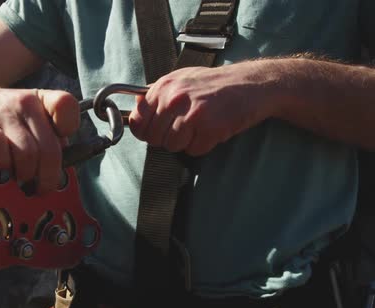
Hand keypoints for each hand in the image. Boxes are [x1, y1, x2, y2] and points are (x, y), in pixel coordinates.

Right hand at [0, 79, 79, 193]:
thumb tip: (59, 170)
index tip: (59, 148)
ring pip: (28, 154)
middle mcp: (26, 102)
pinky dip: (3, 165)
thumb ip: (49, 138)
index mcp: (43, 99)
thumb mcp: (31, 118)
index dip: (68, 131)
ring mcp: (3, 113)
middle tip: (40, 187)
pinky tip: (1, 167)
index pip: (67, 106)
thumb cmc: (4, 116)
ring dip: (26, 174)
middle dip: (48, 176)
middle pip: (50, 148)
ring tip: (20, 179)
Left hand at [129, 62, 276, 155]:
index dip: (146, 132)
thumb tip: (136, 109)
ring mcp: (192, 113)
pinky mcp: (209, 127)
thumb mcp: (181, 79)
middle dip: (168, 138)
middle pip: (154, 138)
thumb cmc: (215, 84)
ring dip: (186, 143)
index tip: (155, 132)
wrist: (251, 84)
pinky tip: (212, 130)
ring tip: (200, 127)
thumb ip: (157, 94)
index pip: (138, 122)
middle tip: (185, 129)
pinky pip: (194, 150)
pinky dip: (203, 145)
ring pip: (172, 146)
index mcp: (164, 87)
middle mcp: (174, 98)